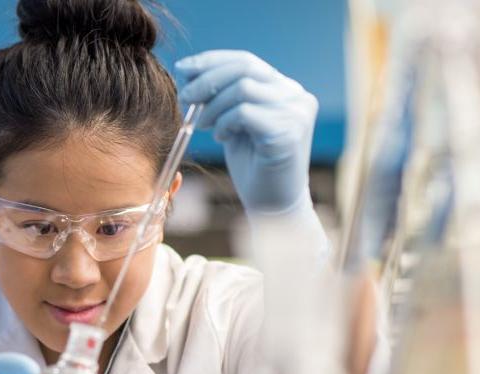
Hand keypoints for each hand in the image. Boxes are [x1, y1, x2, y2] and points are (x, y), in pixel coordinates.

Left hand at [176, 50, 317, 213]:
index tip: (183, 69)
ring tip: (204, 126)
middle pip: (245, 68)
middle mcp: (297, 95)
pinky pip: (245, 112)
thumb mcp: (234, 123)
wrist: (272, 206)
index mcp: (285, 89)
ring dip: (213, 106)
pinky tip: (222, 138)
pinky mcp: (290, 131)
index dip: (211, 61)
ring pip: (243, 88)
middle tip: (185, 98)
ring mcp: (297, 112)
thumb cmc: (252, 166)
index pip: (246, 61)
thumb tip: (188, 70)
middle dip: (207, 80)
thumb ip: (222, 97)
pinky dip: (225, 123)